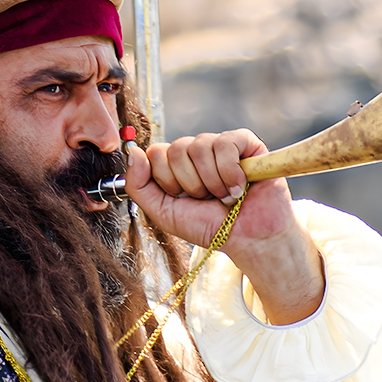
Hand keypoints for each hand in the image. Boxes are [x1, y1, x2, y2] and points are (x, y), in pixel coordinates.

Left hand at [125, 129, 324, 323]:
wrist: (248, 239)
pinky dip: (230, 172)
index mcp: (176, 164)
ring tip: (225, 196)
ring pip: (200, 145)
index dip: (168, 180)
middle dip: (191, 184)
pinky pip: (226, 143)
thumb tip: (132, 151)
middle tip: (207, 199)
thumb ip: (138, 185)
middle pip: (177, 148)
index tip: (184, 198)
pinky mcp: (246, 143)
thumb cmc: (209, 226)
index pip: (156, 152)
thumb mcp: (163, 212)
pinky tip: (239, 186)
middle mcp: (197, 150)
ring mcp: (221, 144)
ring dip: (212, 182)